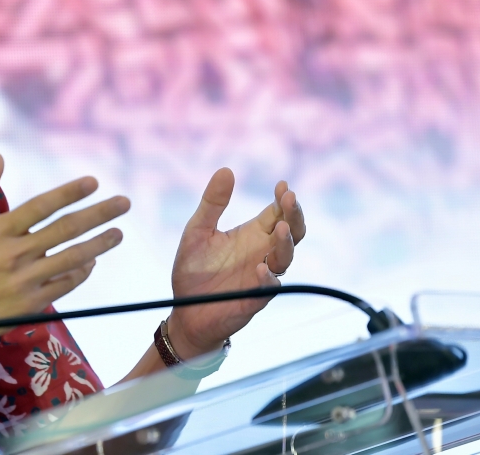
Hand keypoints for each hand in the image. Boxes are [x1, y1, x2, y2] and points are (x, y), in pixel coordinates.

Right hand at [0, 154, 128, 342]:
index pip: (42, 206)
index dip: (69, 192)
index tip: (93, 182)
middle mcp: (14, 254)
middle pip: (65, 229)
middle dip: (99, 214)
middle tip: (124, 202)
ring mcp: (25, 280)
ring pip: (72, 258)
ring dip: (99, 244)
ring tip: (118, 233)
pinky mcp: (30, 303)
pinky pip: (65, 284)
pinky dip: (82, 272)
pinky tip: (91, 261)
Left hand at [165, 168, 305, 357]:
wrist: (185, 310)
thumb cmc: (193, 270)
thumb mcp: (197, 231)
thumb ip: (212, 203)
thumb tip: (226, 170)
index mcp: (252, 233)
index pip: (277, 212)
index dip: (283, 199)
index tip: (282, 185)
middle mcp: (262, 252)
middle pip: (292, 231)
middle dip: (294, 215)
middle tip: (289, 198)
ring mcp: (262, 275)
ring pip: (286, 257)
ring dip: (285, 242)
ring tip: (278, 227)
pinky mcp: (255, 297)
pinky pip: (269, 287)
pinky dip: (267, 277)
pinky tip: (259, 267)